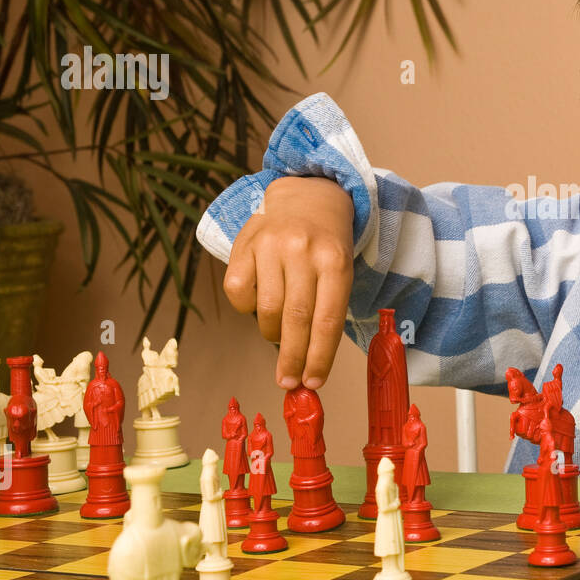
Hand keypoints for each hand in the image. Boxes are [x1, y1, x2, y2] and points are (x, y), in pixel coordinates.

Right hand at [223, 176, 354, 389]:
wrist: (309, 196)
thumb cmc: (328, 245)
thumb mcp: (341, 269)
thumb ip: (327, 309)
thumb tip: (308, 364)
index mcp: (335, 261)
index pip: (327, 320)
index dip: (319, 357)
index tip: (312, 383)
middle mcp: (303, 251)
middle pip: (296, 319)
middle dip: (293, 358)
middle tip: (288, 383)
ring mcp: (272, 245)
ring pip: (266, 309)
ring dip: (272, 334)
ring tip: (279, 337)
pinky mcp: (245, 242)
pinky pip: (238, 291)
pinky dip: (246, 308)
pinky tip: (258, 305)